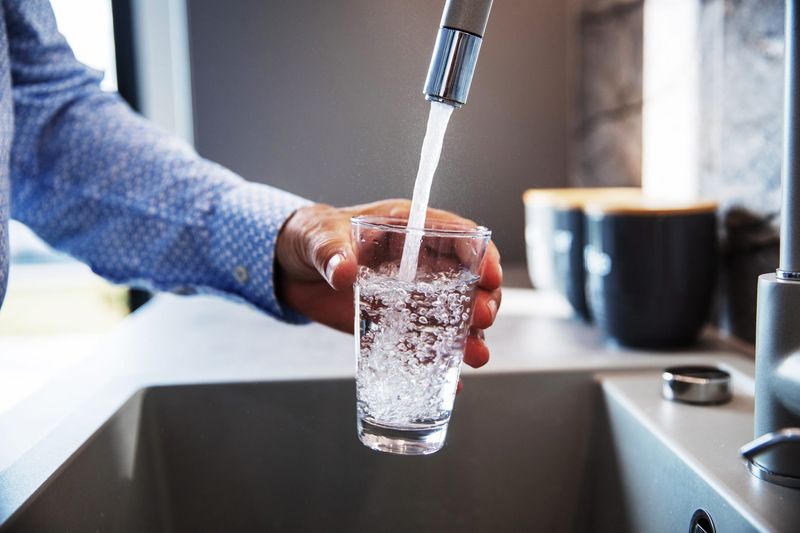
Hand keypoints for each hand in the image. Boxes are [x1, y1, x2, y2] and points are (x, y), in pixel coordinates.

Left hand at [275, 199, 501, 368]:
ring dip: (469, 335)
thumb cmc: (310, 237)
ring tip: (476, 356)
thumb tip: (344, 271)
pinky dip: (437, 362)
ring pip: (452, 315)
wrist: (289, 269)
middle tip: (483, 319)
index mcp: (407, 230)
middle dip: (481, 299)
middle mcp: (418, 264)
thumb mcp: (318, 237)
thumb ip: (330, 252)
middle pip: (466, 280)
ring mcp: (409, 296)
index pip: (457, 236)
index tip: (490, 275)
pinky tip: (451, 383)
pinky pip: (421, 343)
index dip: (480, 254)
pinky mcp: (394, 324)